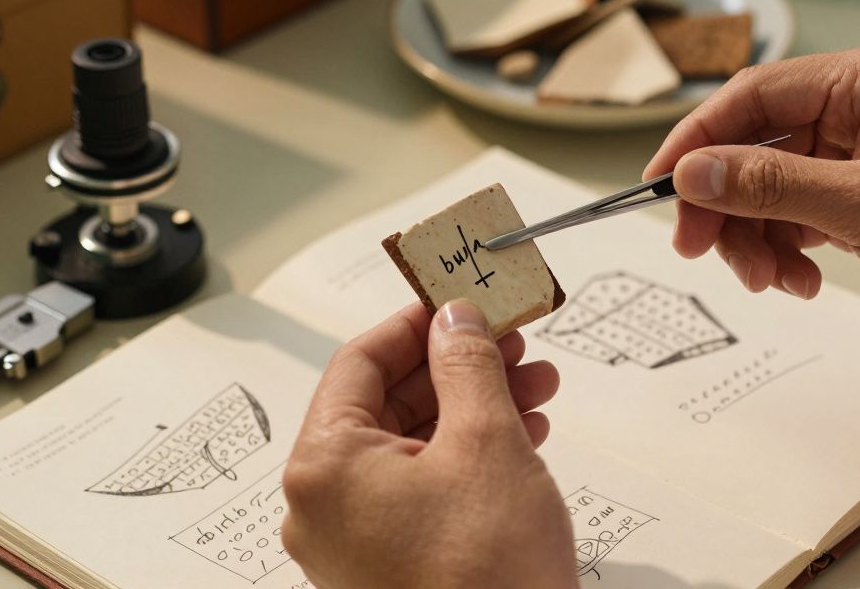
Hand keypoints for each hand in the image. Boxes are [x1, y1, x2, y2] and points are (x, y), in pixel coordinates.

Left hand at [282, 300, 576, 588]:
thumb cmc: (486, 579)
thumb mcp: (486, 443)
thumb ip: (467, 366)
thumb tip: (455, 319)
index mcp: (325, 465)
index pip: (360, 361)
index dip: (416, 322)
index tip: (457, 299)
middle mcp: (325, 504)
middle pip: (388, 403)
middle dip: (458, 367)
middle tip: (510, 340)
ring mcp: (354, 542)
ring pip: (412, 446)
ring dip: (474, 408)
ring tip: (534, 385)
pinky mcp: (389, 567)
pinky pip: (421, 489)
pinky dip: (468, 457)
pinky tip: (522, 434)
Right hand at [645, 42, 859, 364]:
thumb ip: (769, 185)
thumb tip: (692, 173)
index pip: (754, 95)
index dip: (697, 140)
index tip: (658, 185)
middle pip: (754, 144)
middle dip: (725, 203)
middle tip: (698, 250)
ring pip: (768, 186)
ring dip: (756, 238)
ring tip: (771, 280)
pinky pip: (795, 214)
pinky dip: (785, 249)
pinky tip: (801, 280)